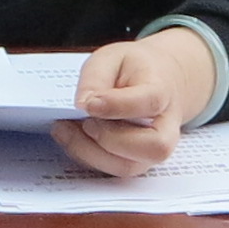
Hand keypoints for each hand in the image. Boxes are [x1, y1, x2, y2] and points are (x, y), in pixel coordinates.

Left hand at [54, 27, 217, 177]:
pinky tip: (69, 138)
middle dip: (111, 140)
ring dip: (90, 153)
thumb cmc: (134, 69)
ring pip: (129, 166)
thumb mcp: (112, 57)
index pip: (149, 102)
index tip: (88, 104)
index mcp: (162, 91)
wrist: (161, 82)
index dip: (117, 105)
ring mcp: (152, 150)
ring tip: (63, 129)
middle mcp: (165, 128)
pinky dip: (87, 157)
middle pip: (152, 148)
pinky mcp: (136, 161)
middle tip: (83, 122)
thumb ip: (96, 77)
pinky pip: (113, 170)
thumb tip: (83, 104)